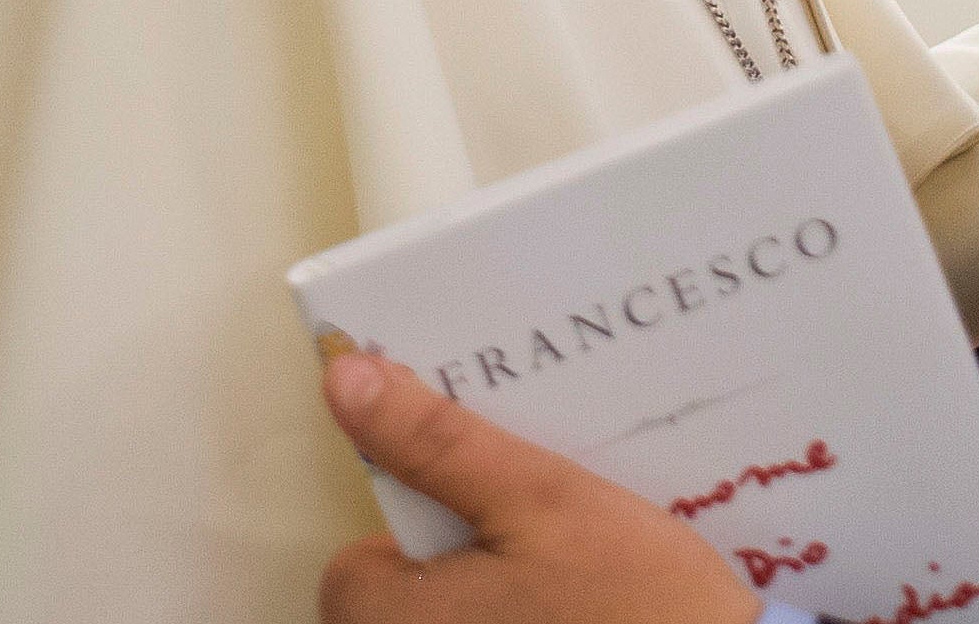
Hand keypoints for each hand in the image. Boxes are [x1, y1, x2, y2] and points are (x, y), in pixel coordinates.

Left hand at [320, 353, 758, 623]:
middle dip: (468, 556)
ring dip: (506, 586)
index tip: (489, 505)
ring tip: (578, 561)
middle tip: (545, 529)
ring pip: (464, 615)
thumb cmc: (633, 599)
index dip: (422, 523)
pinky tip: (593, 603)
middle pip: (410, 596)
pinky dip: (536, 614)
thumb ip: (436, 443)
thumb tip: (346, 379)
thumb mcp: (539, 496)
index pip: (359, 564)